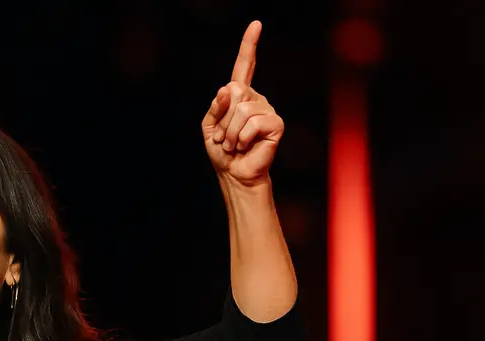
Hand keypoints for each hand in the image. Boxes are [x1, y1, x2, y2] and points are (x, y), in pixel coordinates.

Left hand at [202, 21, 283, 185]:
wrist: (234, 173)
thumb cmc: (222, 150)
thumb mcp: (209, 126)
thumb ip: (215, 106)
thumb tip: (228, 88)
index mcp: (239, 95)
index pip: (244, 66)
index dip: (249, 45)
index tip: (256, 24)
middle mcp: (255, 98)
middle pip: (234, 91)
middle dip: (222, 118)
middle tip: (224, 136)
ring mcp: (267, 109)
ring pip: (242, 109)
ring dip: (230, 132)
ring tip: (233, 143)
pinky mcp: (276, 123)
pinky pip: (252, 123)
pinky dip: (242, 138)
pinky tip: (244, 146)